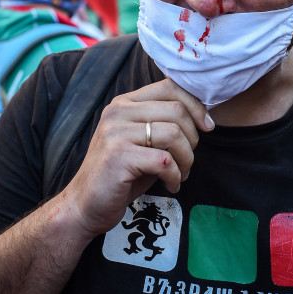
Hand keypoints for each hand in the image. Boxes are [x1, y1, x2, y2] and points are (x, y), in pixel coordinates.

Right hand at [62, 79, 213, 238]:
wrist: (85, 205)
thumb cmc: (122, 174)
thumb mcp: (143, 141)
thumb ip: (164, 124)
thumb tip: (205, 118)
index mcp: (125, 103)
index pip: (170, 87)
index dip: (196, 106)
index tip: (207, 126)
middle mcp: (117, 112)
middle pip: (176, 110)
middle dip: (193, 138)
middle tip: (188, 160)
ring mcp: (115, 133)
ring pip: (174, 134)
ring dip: (187, 159)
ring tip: (181, 174)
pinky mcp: (118, 157)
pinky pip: (164, 161)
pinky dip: (175, 176)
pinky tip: (171, 185)